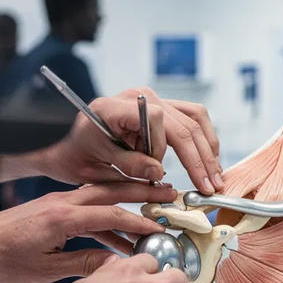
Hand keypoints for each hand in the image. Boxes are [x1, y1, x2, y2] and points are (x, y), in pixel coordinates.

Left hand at [0, 182, 176, 282]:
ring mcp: (56, 203)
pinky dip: (105, 215)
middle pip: (111, 192)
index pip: (111, 215)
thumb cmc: (1, 260)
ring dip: (126, 200)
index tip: (159, 227)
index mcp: (62, 218)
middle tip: (167, 193)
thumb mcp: (45, 270)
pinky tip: (117, 233)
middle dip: (141, 192)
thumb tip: (114, 263)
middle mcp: (61, 204)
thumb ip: (82, 263)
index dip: (138, 222)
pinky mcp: (51, 209)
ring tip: (150, 208)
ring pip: (100, 196)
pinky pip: (86, 207)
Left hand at [37, 88, 222, 193]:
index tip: (158, 174)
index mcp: (117, 106)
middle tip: (209, 186)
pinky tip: (207, 163)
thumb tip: (159, 171)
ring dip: (208, 149)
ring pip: (195, 117)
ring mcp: (153, 100)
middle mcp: (140, 96)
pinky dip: (202, 141)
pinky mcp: (162, 109)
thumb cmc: (77, 155)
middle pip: (184, 120)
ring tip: (214, 177)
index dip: (162, 148)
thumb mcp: (95, 166)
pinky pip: (191, 119)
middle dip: (200, 157)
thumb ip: (127, 166)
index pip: (157, 118)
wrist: (68, 145)